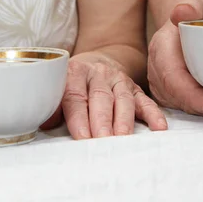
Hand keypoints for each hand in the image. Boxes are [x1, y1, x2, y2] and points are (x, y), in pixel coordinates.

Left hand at [42, 52, 167, 139]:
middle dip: (102, 121)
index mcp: (75, 72)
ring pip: (123, 100)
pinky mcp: (135, 88)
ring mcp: (119, 80)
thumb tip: (43, 123)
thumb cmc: (73, 83)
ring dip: (123, 121)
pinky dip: (153, 114)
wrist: (98, 60)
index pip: (76, 96)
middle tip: (103, 141)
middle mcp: (98, 74)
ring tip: (123, 140)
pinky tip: (159, 127)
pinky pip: (145, 101)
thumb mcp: (58, 86)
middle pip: (101, 98)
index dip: (79, 117)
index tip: (82, 137)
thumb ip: (52, 105)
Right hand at [147, 0, 202, 118]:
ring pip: (188, 106)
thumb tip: (181, 12)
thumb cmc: (197, 17)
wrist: (192, 26)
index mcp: (161, 50)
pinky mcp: (174, 95)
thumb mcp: (200, 7)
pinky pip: (192, 107)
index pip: (172, 78)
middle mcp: (158, 71)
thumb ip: (193, 6)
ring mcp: (164, 85)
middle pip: (180, 98)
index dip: (191, 97)